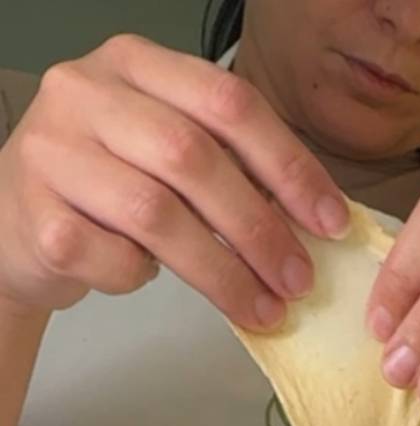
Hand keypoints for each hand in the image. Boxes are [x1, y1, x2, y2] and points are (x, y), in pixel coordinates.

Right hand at [0, 35, 348, 328]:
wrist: (16, 222)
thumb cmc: (105, 187)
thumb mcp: (163, 153)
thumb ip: (227, 166)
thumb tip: (312, 221)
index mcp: (133, 64)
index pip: (227, 101)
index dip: (288, 164)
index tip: (329, 221)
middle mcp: (86, 93)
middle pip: (193, 158)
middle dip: (259, 228)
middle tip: (298, 280)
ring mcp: (53, 150)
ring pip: (156, 214)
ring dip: (222, 272)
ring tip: (262, 308)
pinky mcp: (37, 216)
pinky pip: (115, 258)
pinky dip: (144, 279)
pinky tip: (151, 281)